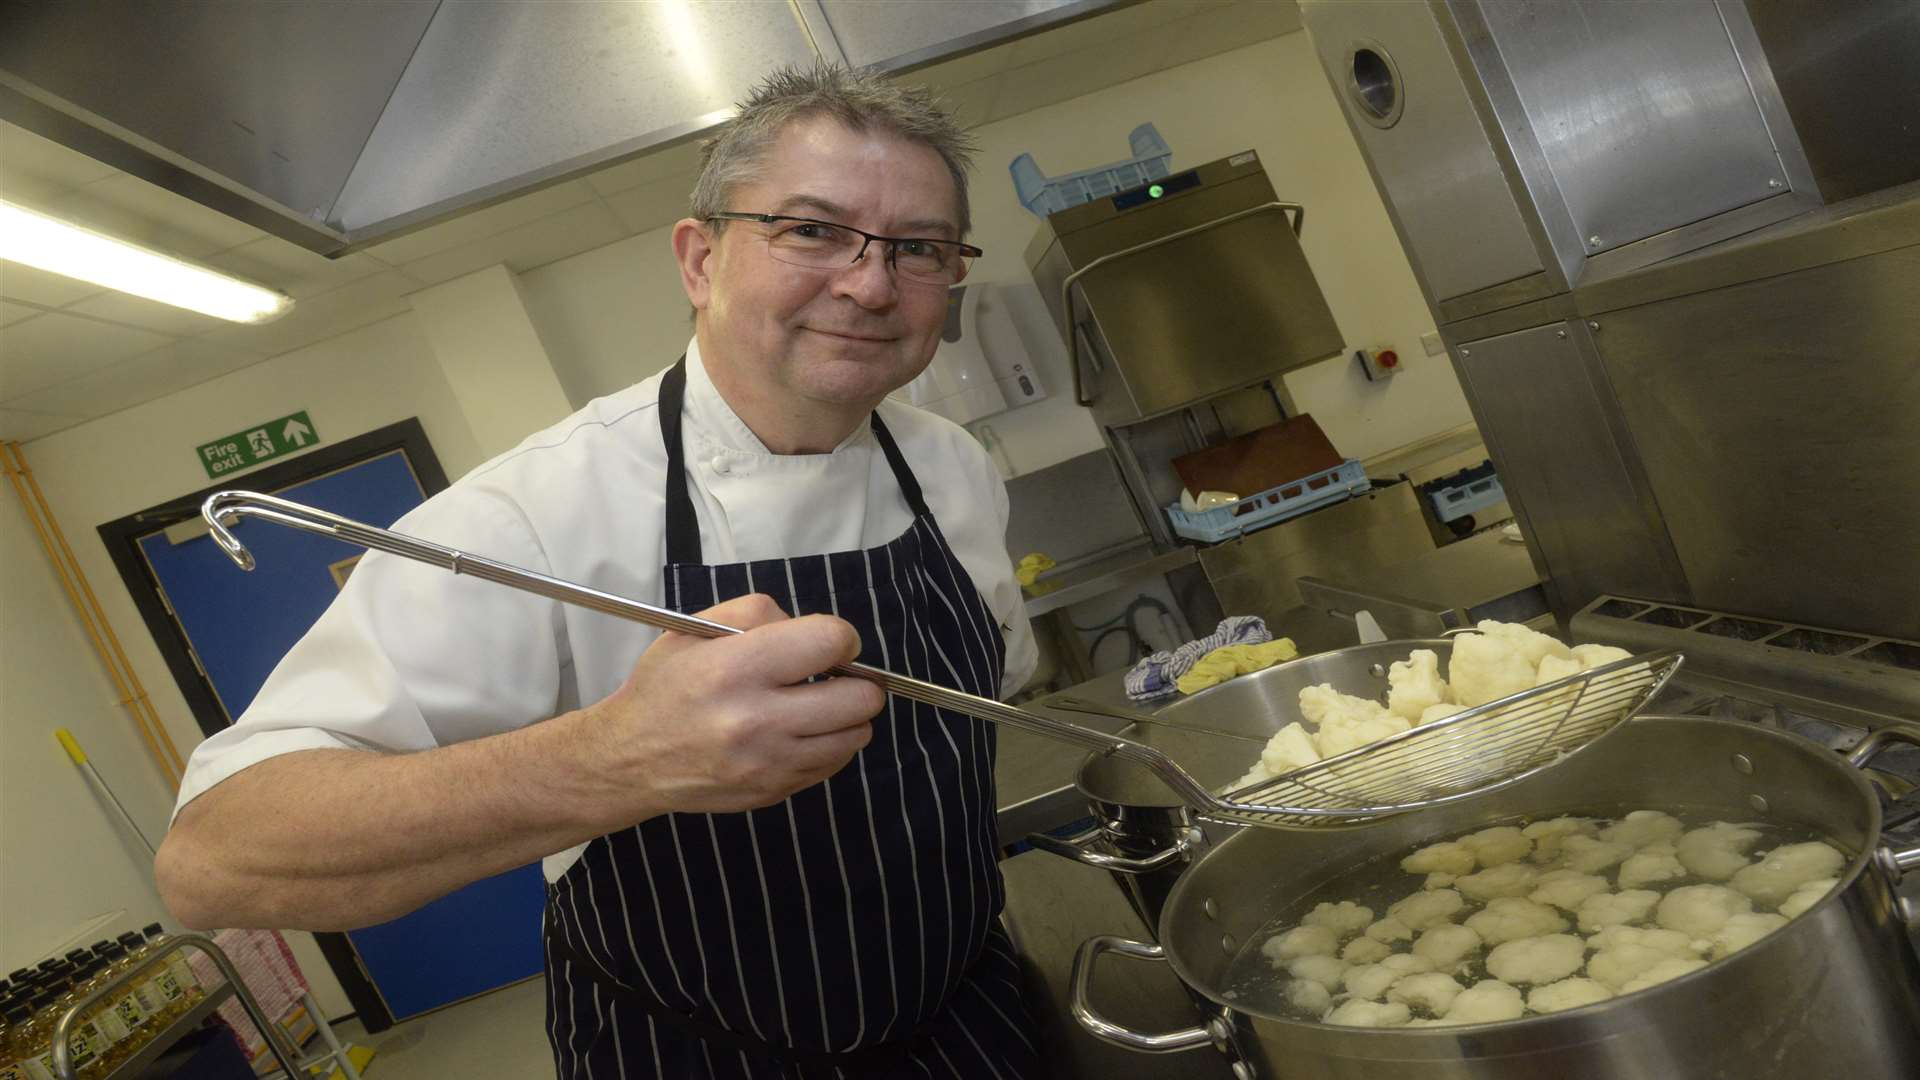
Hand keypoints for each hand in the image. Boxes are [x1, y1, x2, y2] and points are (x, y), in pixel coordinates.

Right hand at [579, 593, 885, 818]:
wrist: (630, 759)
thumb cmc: (666, 687)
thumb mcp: (696, 629)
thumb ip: (760, 613)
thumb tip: (814, 631)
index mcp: (736, 668)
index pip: (830, 642)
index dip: (841, 637)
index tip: (829, 643)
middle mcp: (756, 719)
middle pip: (860, 697)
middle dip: (855, 679)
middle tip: (832, 676)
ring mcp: (769, 763)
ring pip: (856, 735)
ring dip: (848, 715)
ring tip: (818, 705)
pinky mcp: (774, 791)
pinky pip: (835, 764)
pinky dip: (829, 743)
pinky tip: (801, 731)